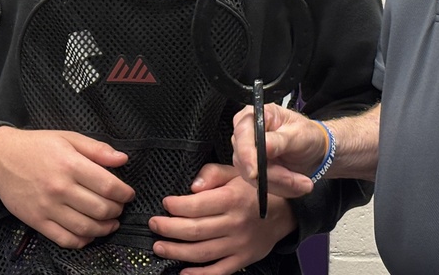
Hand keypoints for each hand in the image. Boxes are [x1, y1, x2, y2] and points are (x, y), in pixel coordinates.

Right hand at [0, 126, 134, 247]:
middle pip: (100, 209)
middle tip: (120, 207)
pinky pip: (64, 239)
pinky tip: (89, 235)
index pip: (108, 186)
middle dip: (117, 211)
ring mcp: (48, 207)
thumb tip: (122, 159)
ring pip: (85, 227)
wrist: (0, 159)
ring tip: (110, 223)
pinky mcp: (37, 221)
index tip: (128, 194)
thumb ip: (97, 149)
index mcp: (71, 165)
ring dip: (104, 229)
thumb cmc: (36, 146)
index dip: (124, 193)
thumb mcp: (69, 138)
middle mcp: (60, 188)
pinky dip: (82, 241)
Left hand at [148, 163, 296, 274]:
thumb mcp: (236, 173)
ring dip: (176, 251)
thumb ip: (212, 174)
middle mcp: (235, 223)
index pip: (197, 205)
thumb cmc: (254, 190)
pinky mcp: (242, 260)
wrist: (284, 213)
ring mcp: (239, 245)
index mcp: (232, 199)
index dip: (176, 206)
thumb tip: (192, 187)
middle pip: (195, 230)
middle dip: (168, 228)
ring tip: (159, 246)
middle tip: (154, 224)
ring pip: (201, 252)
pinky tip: (182, 272)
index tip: (165, 203)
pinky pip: (217, 271)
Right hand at [232, 104, 326, 197]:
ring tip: (303, 182)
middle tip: (299, 181)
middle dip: (274, 174)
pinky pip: (261, 185)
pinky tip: (296, 184)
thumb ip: (280, 140)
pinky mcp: (252, 170)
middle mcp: (247, 134)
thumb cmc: (307, 135)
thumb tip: (264, 146)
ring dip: (281, 183)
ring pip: (254, 176)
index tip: (255, 172)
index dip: (246, 154)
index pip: (242, 133)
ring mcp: (247, 153)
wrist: (315, 151)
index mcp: (256, 115)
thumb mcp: (299, 134)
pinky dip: (280, 187)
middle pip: (246, 159)